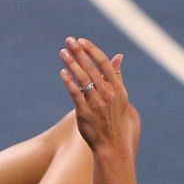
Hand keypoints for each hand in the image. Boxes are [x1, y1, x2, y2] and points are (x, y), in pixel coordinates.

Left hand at [60, 36, 139, 155]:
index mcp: (116, 88)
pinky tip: (62, 73)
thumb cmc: (115, 117)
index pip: (104, 63)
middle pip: (91, 68)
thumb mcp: (121, 96)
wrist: (112, 143)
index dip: (92, 50)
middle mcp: (107, 94)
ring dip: (71, 64)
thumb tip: (119, 55)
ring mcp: (96, 103)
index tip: (81, 41)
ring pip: (82, 79)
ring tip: (62, 52)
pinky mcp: (85, 113)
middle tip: (69, 40)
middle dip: (79, 52)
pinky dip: (69, 82)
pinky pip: (75, 94)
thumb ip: (117, 75)